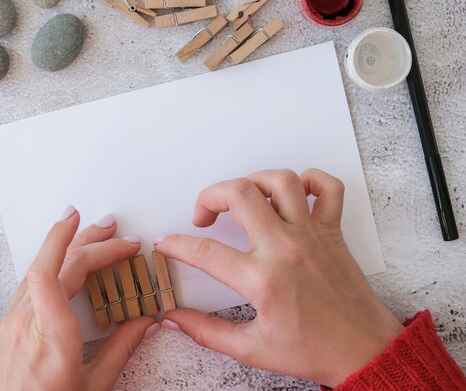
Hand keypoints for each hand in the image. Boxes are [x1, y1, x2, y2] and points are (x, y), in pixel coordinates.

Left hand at [0, 207, 158, 390]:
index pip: (50, 275)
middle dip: (87, 240)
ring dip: (66, 246)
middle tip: (114, 231)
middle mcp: (26, 322)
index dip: (64, 241)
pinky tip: (63, 259)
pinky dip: (51, 263)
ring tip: (91, 234)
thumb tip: (144, 324)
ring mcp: (12, 320)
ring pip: (38, 268)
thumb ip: (120, 351)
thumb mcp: (92, 387)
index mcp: (52, 337)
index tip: (83, 222)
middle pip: (52, 264)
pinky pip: (29, 281)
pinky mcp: (7, 323)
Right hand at [154, 169, 402, 387]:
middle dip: (209, 196)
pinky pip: (327, 187)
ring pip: (280, 181)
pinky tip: (291, 194)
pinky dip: (309, 180)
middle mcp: (286, 248)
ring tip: (241, 199)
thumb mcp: (252, 349)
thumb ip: (207, 332)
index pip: (205, 252)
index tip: (167, 244)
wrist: (364, 351)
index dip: (177, 245)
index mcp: (263, 280)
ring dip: (252, 182)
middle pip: (239, 194)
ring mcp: (312, 235)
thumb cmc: (314, 350)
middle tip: (203, 215)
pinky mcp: (332, 231)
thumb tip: (175, 319)